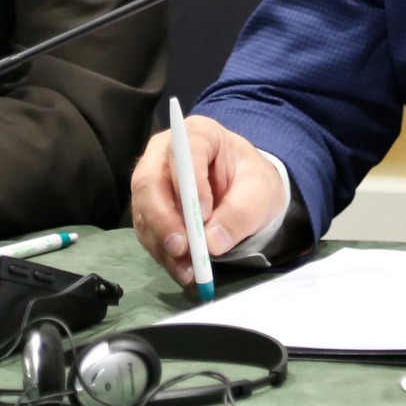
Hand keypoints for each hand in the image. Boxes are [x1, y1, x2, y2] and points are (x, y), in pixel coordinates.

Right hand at [130, 116, 283, 289]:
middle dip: (163, 219)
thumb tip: (211, 242)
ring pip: (144, 213)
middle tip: (183, 249)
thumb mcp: (261, 193)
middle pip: (149, 182)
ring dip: (164, 246)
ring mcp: (153, 183)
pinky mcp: (149, 212)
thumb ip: (240, 213)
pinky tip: (184, 271)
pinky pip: (148, 234)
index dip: (189, 181)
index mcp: (198, 134)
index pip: (183, 150)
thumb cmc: (252, 182)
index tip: (204, 214)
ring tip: (190, 271)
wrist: (247, 196)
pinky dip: (164, 256)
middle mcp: (165, 154)